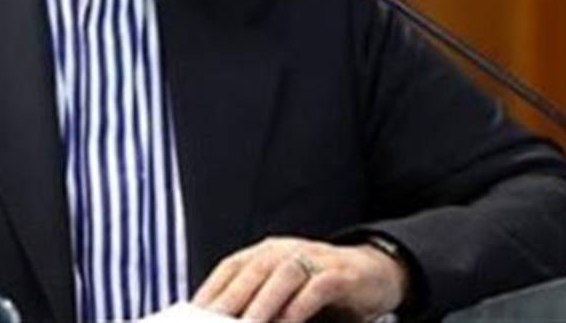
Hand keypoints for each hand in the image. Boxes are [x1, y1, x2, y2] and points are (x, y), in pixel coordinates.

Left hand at [191, 236, 408, 321]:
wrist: (374, 274)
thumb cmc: (319, 289)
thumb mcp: (284, 294)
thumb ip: (256, 304)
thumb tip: (223, 321)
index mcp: (267, 252)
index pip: (231, 267)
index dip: (210, 290)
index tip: (191, 315)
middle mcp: (287, 250)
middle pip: (253, 270)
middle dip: (230, 299)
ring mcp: (316, 259)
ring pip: (283, 275)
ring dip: (262, 303)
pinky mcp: (342, 274)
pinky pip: (318, 286)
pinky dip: (300, 305)